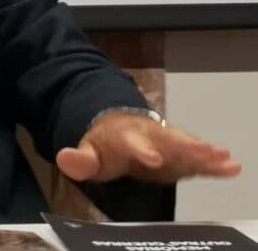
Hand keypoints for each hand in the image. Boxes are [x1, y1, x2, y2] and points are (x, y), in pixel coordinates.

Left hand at [56, 112, 241, 182]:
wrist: (119, 129)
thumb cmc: (105, 146)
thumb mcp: (88, 154)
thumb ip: (79, 160)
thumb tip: (64, 158)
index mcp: (125, 136)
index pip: (132, 143)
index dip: (142, 150)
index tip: (153, 159)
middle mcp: (151, 135)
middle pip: (169, 140)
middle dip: (186, 146)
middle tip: (206, 151)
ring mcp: (168, 142)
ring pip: (187, 146)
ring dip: (205, 152)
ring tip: (224, 157)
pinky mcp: (180, 154)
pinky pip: (198, 158)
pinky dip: (214, 163)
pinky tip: (232, 167)